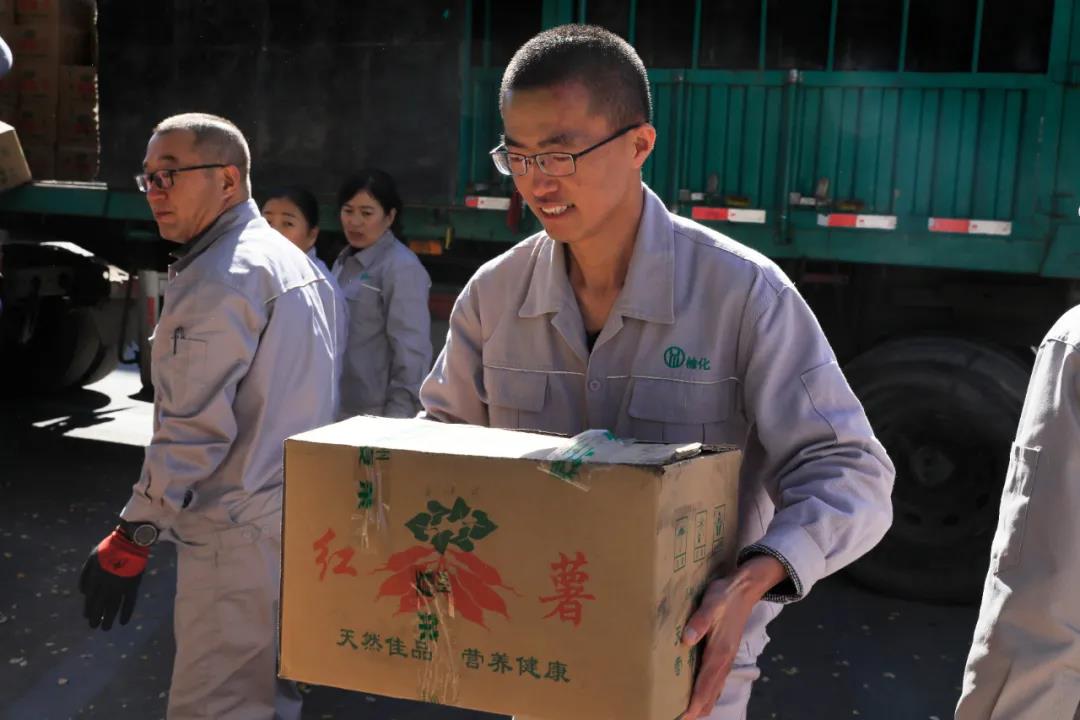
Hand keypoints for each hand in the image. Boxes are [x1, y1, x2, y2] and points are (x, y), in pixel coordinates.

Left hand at [78, 529, 149, 630]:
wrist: (129, 541)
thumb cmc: (109, 548)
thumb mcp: (91, 558)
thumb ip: (85, 575)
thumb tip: (83, 593)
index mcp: (95, 578)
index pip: (90, 599)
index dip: (88, 610)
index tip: (87, 618)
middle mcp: (106, 585)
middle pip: (100, 606)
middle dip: (96, 618)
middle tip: (95, 627)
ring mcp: (120, 586)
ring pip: (113, 607)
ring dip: (109, 619)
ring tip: (106, 628)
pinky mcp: (133, 585)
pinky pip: (130, 602)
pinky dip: (126, 613)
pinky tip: (123, 622)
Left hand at [680, 555, 786, 719]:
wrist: (745, 588)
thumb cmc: (725, 595)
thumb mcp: (711, 604)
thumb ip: (699, 621)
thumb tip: (686, 639)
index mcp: (719, 651)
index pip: (706, 684)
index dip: (695, 702)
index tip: (685, 716)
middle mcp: (724, 659)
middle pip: (711, 692)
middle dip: (698, 708)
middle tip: (682, 718)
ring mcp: (727, 657)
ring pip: (716, 687)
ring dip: (704, 702)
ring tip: (691, 713)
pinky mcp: (726, 652)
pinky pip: (717, 679)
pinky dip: (709, 691)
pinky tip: (703, 694)